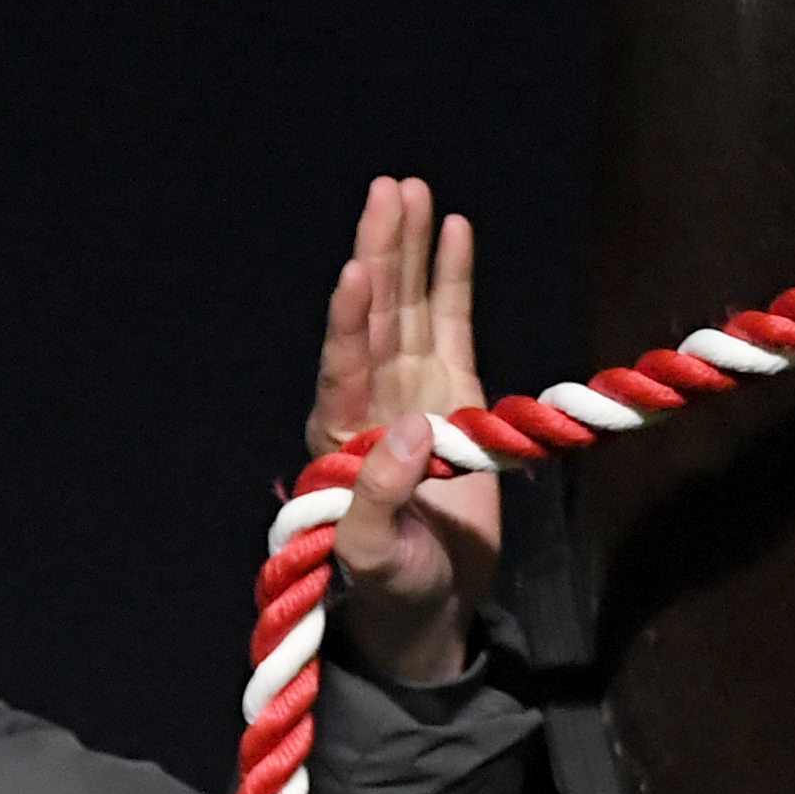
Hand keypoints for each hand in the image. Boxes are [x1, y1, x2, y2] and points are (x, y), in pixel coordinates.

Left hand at [309, 173, 504, 685]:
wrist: (430, 604)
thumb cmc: (391, 588)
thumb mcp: (373, 558)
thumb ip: (379, 498)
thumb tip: (410, 429)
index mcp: (340, 435)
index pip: (341, 364)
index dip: (347, 318)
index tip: (353, 271)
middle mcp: (370, 399)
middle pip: (374, 313)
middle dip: (379, 251)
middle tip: (386, 190)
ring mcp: (412, 390)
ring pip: (409, 305)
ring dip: (409, 248)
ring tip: (409, 189)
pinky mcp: (454, 393)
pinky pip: (451, 322)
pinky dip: (451, 277)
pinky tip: (454, 228)